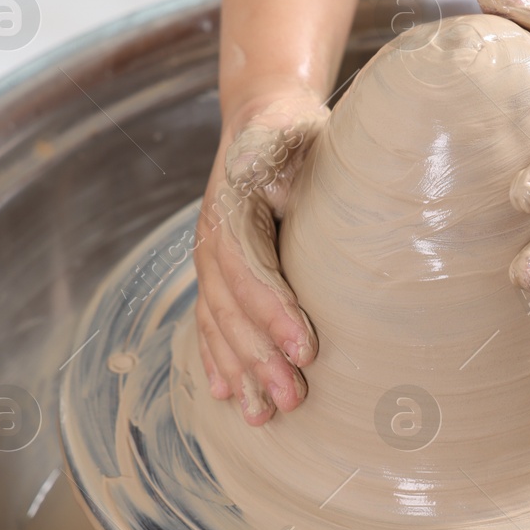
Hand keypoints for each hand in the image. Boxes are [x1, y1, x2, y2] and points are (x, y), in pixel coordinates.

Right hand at [191, 91, 329, 424]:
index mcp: (234, 200)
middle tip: (294, 398)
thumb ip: (309, 167)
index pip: (250, 266)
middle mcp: (212, 232)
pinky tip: (228, 393)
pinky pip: (211, 320)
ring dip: (240, 370)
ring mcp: (208, 253)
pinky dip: (218, 359)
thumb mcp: (305, 136)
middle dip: (260, 357)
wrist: (263, 114)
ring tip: (264, 415)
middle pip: (231, 305)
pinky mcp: (216, 269)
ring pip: (218, 321)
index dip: (274, 311)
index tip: (308, 349)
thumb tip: (321, 186)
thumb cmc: (299, 131)